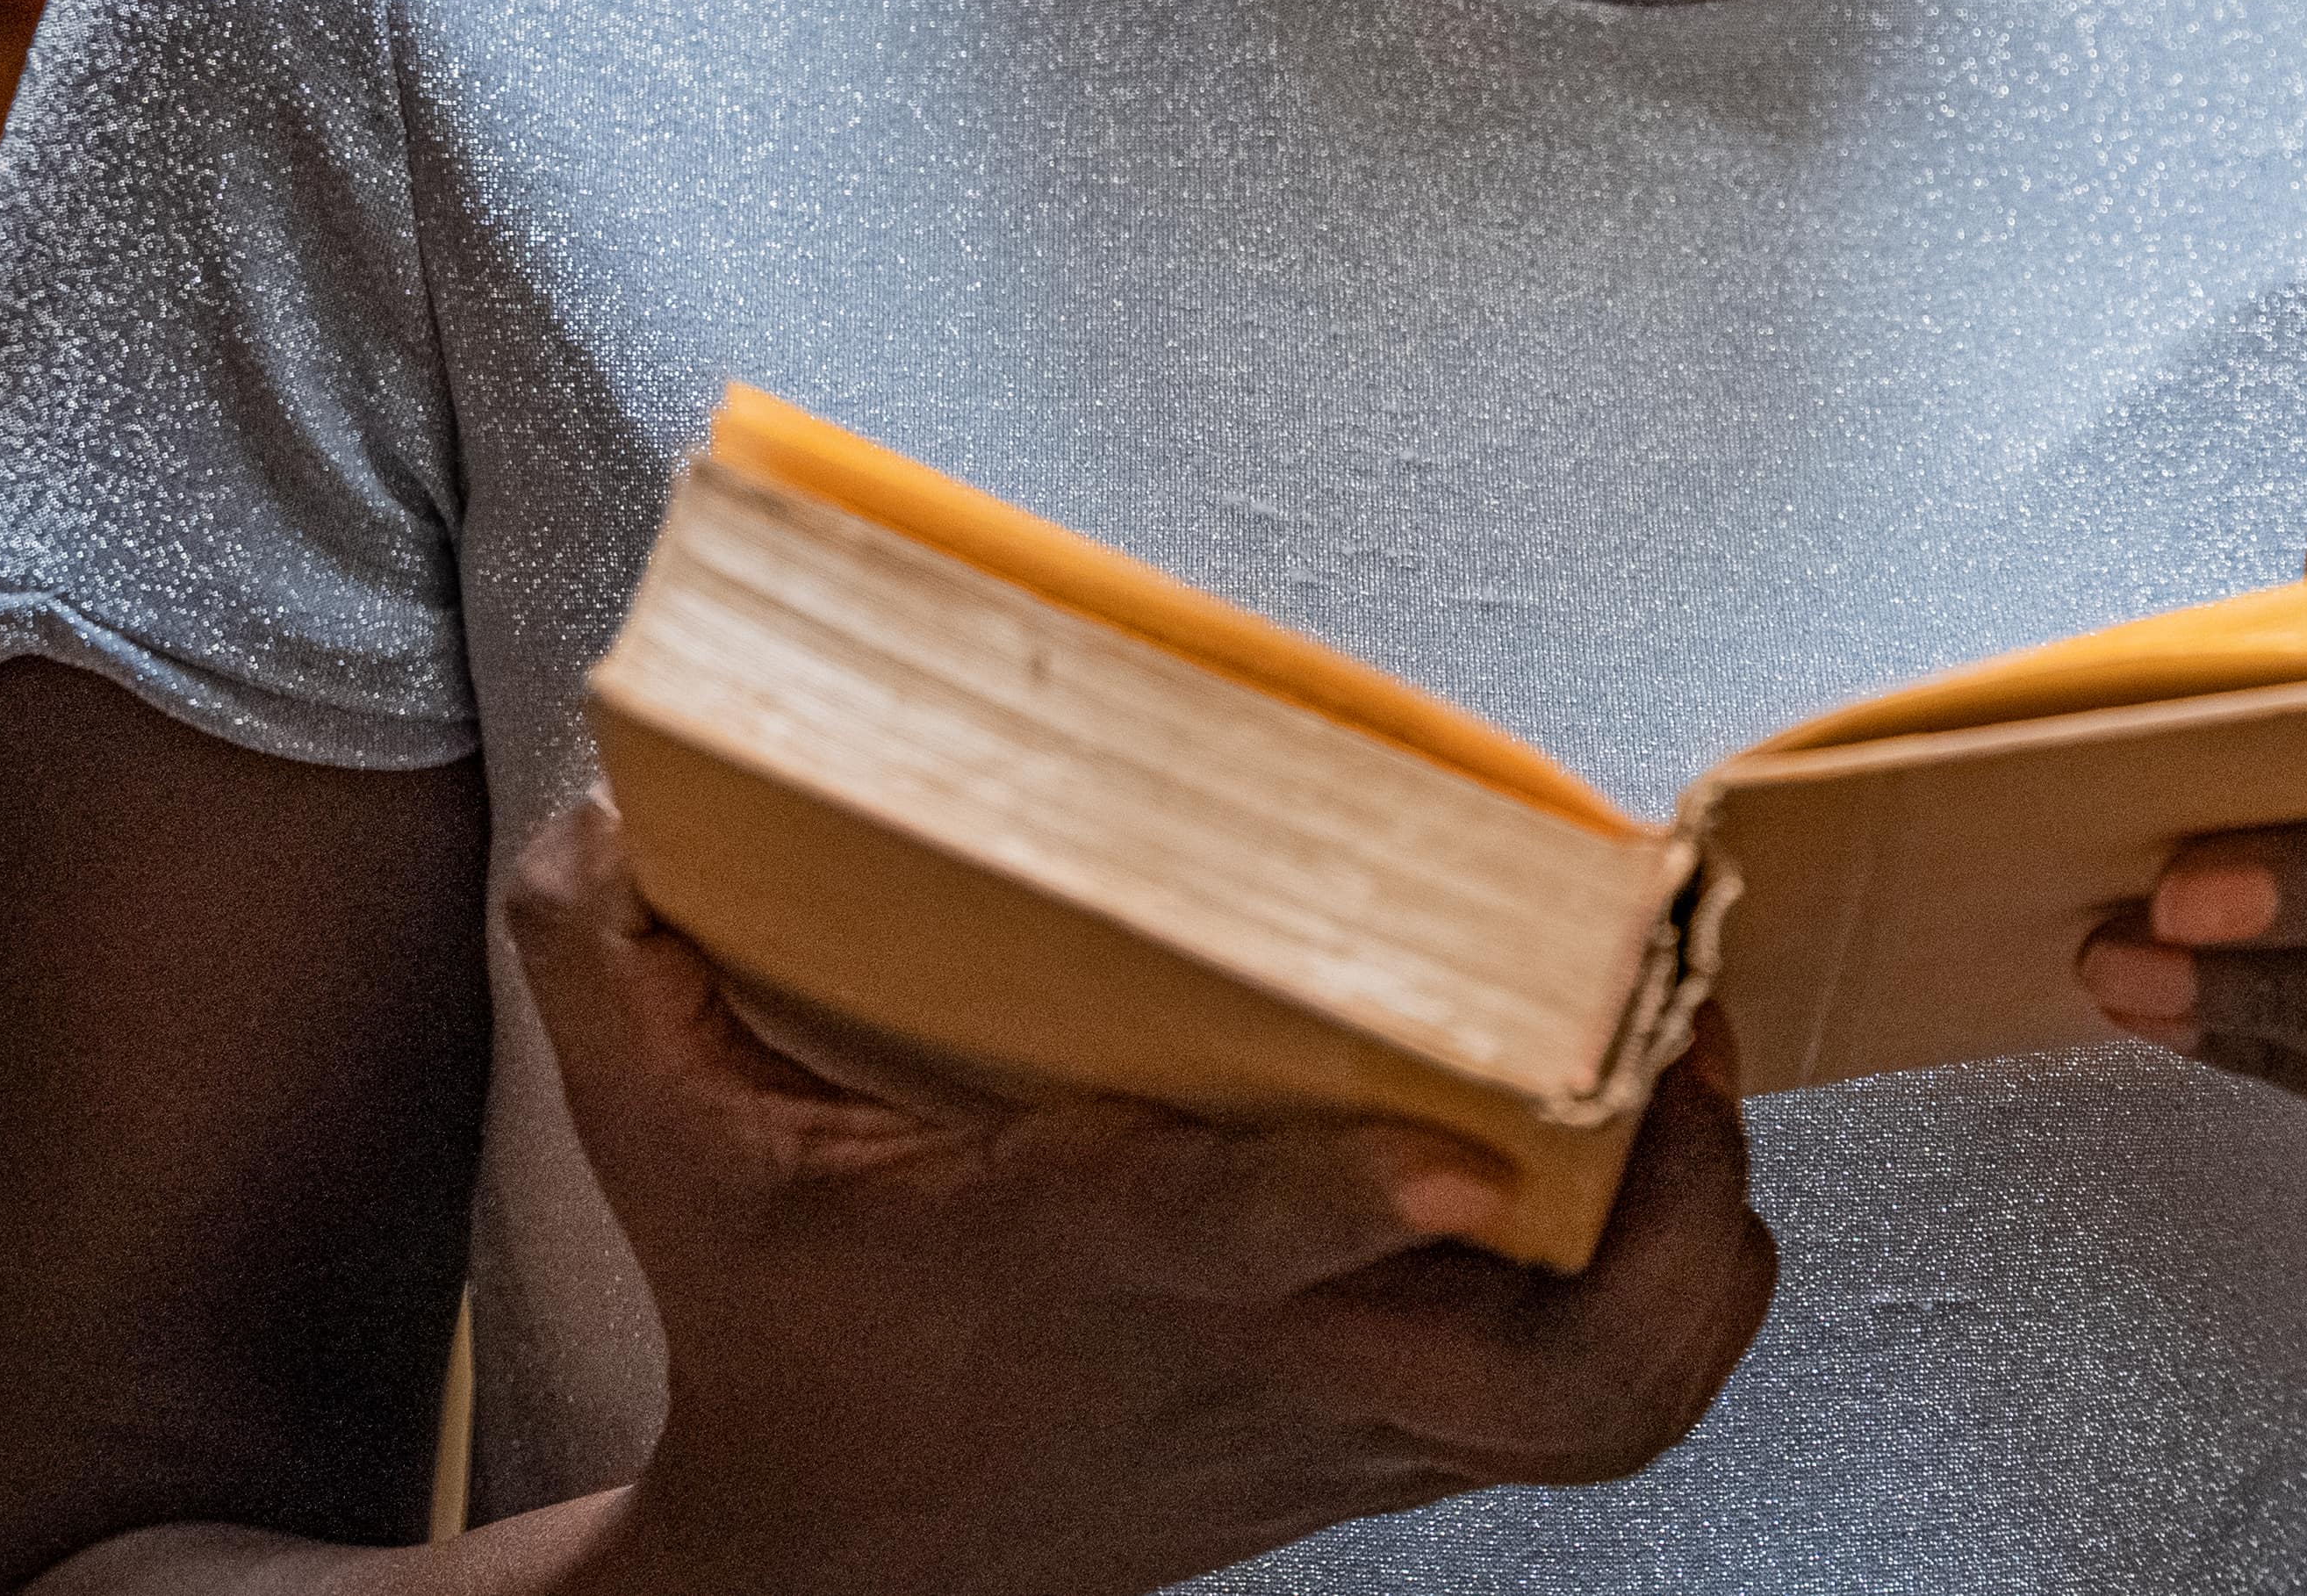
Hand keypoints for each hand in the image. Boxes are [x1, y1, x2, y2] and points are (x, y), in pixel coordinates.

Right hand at [510, 799, 1778, 1595]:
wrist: (818, 1588)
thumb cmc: (776, 1339)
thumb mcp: (671, 1153)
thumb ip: (618, 960)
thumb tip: (602, 790)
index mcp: (1081, 1269)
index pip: (1224, 1246)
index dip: (1336, 1199)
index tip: (1445, 1141)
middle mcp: (1252, 1365)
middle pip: (1549, 1383)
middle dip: (1666, 1215)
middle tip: (1683, 1046)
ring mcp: (1342, 1429)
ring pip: (1608, 1415)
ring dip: (1702, 1254)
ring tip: (1703, 1088)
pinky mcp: (1383, 1456)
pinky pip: (1594, 1414)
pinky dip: (1667, 1292)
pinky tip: (1658, 1160)